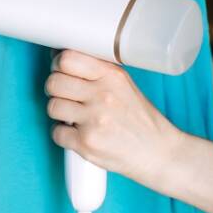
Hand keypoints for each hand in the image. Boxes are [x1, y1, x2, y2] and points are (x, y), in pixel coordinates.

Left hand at [45, 50, 183, 184]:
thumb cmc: (141, 120)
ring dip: (59, 112)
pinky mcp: (86, 144)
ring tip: (74, 116)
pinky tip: (78, 134)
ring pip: (52, 107)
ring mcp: (94, 121)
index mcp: (112, 77)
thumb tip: (62, 60)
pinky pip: (56, 133)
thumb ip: (97, 72)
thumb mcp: (125, 85)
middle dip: (55, 89)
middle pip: (54, 82)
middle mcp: (102, 96)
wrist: (159, 153)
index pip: (68, 59)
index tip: (60, 70)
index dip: (58, 64)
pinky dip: (63, 135)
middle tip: (65, 95)